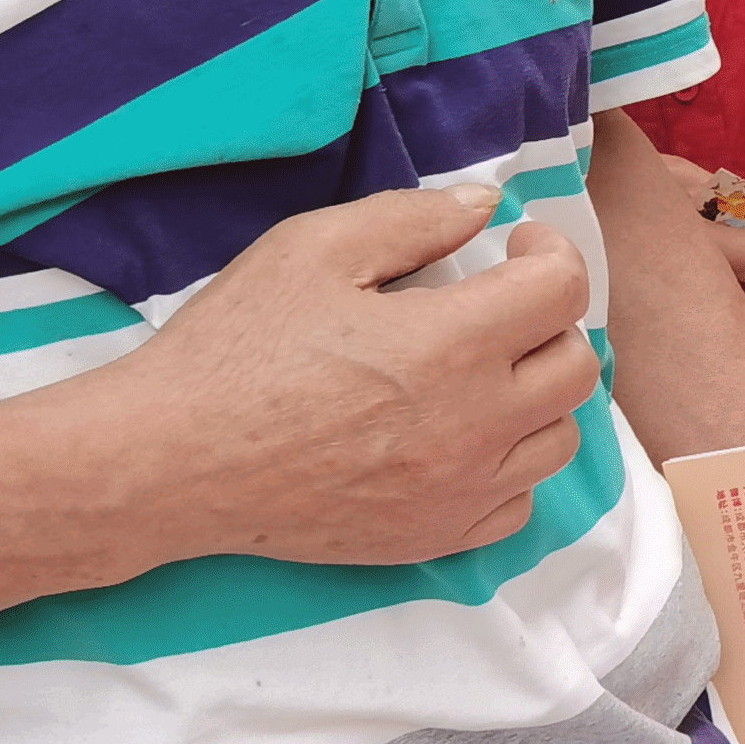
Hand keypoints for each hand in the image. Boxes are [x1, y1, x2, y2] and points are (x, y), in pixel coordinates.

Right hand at [112, 185, 598, 563]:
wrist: (169, 461)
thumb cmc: (233, 349)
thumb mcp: (313, 248)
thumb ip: (413, 219)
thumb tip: (485, 206)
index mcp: (452, 345)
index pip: (562, 290)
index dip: (548, 252)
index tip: (516, 244)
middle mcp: (473, 425)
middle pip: (576, 366)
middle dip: (550, 320)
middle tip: (501, 302)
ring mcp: (457, 490)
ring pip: (559, 437)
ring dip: (538, 394)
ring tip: (485, 369)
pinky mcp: (432, 537)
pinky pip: (517, 503)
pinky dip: (508, 464)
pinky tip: (462, 435)